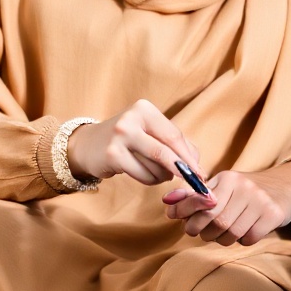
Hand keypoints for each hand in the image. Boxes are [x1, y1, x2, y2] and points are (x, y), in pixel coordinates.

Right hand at [68, 99, 203, 186]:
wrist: (88, 145)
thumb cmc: (128, 138)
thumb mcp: (150, 132)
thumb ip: (174, 143)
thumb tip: (196, 162)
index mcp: (144, 109)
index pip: (174, 135)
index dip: (190, 156)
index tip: (201, 171)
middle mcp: (131, 120)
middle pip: (166, 151)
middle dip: (182, 169)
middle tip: (193, 181)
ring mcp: (119, 137)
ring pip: (156, 166)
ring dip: (163, 176)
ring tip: (157, 171)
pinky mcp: (112, 155)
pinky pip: (144, 175)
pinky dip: (151, 180)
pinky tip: (144, 173)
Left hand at [162, 160, 290, 244]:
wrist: (287, 186)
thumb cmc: (247, 190)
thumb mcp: (223, 186)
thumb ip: (194, 195)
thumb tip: (167, 201)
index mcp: (228, 178)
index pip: (200, 201)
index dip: (187, 215)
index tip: (185, 224)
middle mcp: (245, 187)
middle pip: (215, 221)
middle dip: (204, 232)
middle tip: (203, 233)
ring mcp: (261, 201)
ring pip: (231, 233)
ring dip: (224, 239)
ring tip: (226, 232)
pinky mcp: (274, 215)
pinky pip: (249, 238)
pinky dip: (243, 240)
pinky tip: (246, 231)